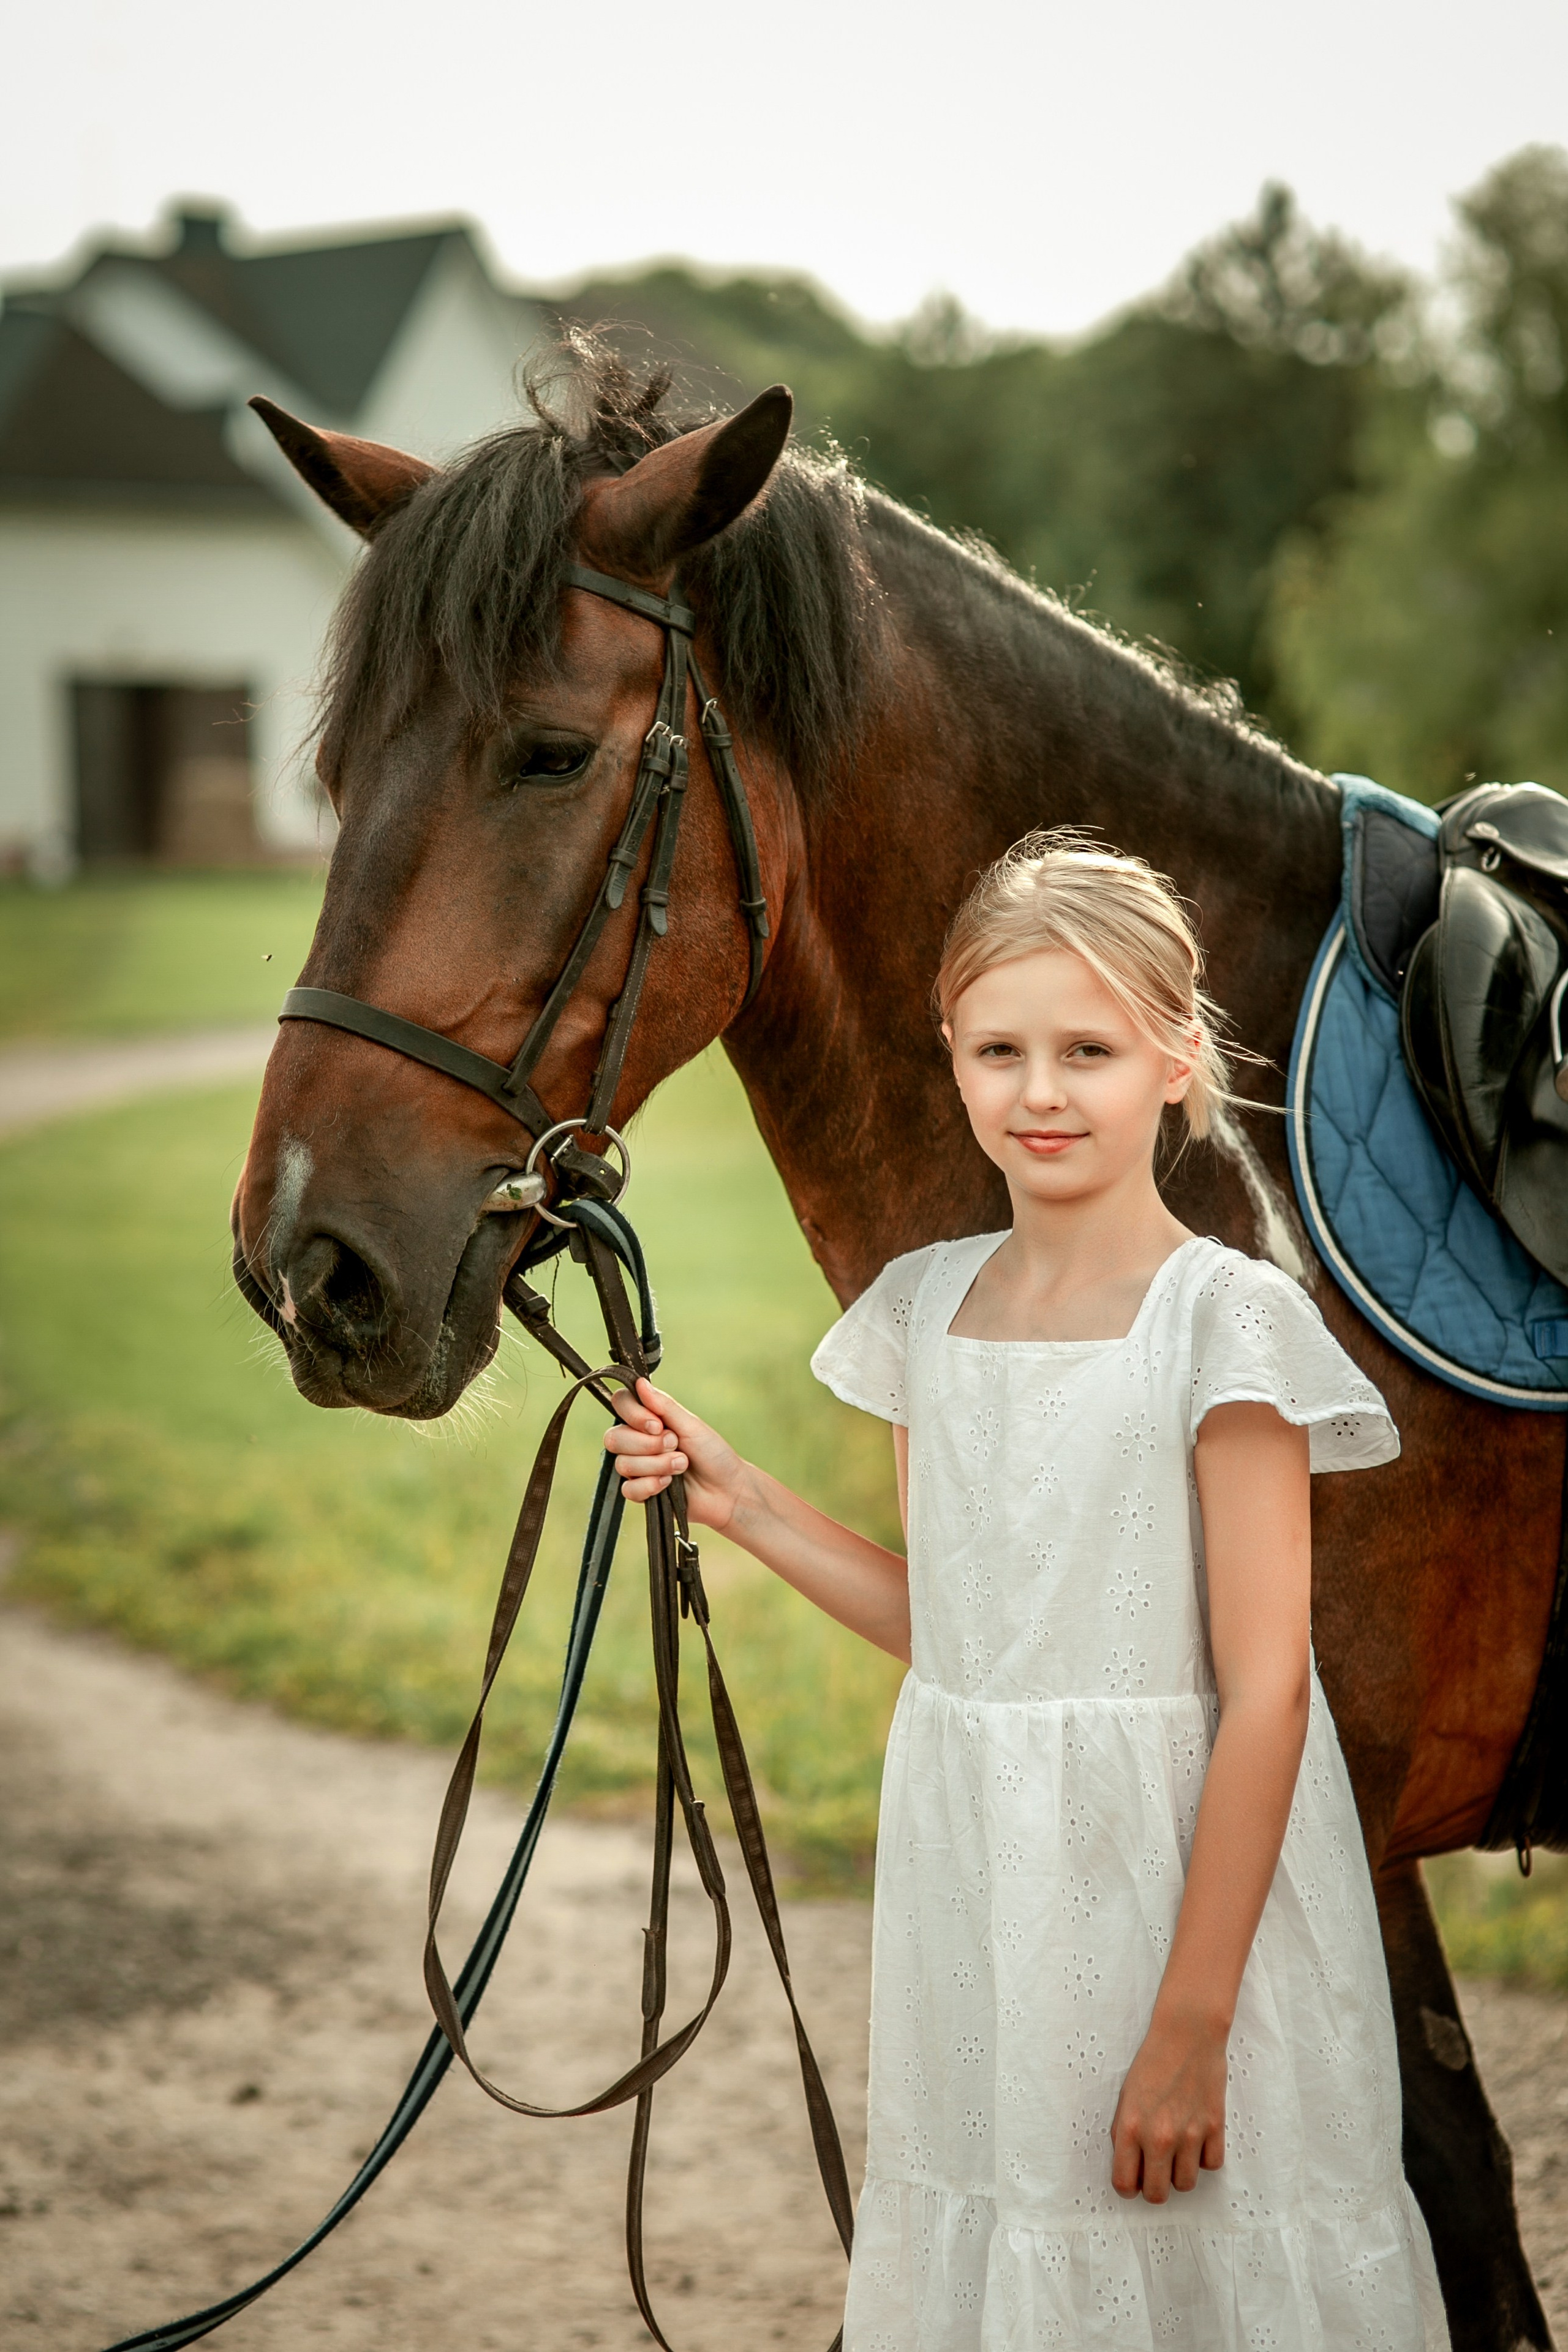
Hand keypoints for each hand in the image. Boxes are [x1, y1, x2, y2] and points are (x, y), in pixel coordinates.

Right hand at [603, 1377, 747, 1531]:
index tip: (657, 1425)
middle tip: (675, 1445)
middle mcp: (638, 1441)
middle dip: (649, 1445)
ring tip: (682, 1465)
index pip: (621, 1405)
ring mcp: (637, 1467)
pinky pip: (628, 1489)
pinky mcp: (640, 1492)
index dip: (634, 1415)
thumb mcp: (691, 1425)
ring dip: (657, 1465)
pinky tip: (669, 1484)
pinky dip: (651, 1485)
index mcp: (649, 1420)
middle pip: (614, 1438)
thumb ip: (663, 1406)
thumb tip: (640, 1382)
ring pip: (623, 1464)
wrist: (727, 1491)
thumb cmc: (713, 1454)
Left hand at [1109, 2009, 1226, 2202]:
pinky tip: (1198, 2139)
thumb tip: (1130, 2167)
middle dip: (1154, 2188)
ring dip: (1180, 2173)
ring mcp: (1189, 2134)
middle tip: (1156, 2172)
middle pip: (1157, 2194)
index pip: (1124, 2183)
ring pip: (1186, 2185)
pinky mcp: (1215, 2128)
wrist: (1186, 2035)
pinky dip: (1205, 2158)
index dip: (1128, 2187)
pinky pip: (1211, 2165)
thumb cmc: (1152, 2063)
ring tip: (1177, 2152)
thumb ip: (1125, 2134)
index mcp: (1131, 2128)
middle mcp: (1159, 2136)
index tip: (1133, 2181)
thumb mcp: (1125, 2097)